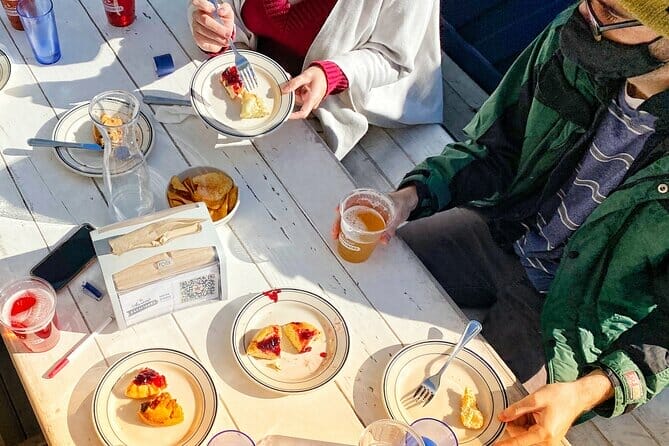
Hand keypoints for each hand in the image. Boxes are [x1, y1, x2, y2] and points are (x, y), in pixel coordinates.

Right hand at [191, 0, 234, 52]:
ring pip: (205, 32)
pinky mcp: (197, 36)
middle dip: (218, 28)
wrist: (221, 32)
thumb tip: (220, 11)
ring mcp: (196, 26)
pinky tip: (221, 42)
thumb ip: (225, 9)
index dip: (203, 5)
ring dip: (218, 37)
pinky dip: (215, 42)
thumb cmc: (222, 20)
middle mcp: (197, 15)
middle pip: (204, 20)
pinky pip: (204, 40)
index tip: (212, 10)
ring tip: (227, 40)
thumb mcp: (227, 13)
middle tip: (227, 33)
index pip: (198, 2)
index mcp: (204, 6)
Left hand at [281, 66, 327, 119]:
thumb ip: (294, 83)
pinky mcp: (307, 100)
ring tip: (297, 81)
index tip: (286, 115)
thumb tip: (284, 90)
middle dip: (291, 92)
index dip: (293, 116)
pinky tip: (300, 84)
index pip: (303, 112)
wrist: (326, 75)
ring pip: (296, 98)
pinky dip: (297, 90)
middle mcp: (311, 102)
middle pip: (296, 102)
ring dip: (294, 90)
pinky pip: (299, 96)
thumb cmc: (319, 75)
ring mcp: (309, 102)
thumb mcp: (306, 76)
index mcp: (313, 99)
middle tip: (291, 81)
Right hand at [330, 186, 417, 243]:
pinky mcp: (369, 219)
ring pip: (350, 217)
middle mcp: (366, 204)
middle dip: (338, 221)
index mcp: (371, 197)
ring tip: (337, 236)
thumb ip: (391, 228)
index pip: (352, 199)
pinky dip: (350, 230)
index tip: (337, 211)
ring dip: (342, 226)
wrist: (408, 202)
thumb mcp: (398, 214)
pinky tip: (347, 237)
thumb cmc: (401, 202)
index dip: (342, 205)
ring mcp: (366, 211)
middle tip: (335, 233)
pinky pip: (356, 223)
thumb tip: (384, 240)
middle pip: (347, 210)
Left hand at [495, 371, 613, 445]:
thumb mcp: (535, 399)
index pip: (518, 441)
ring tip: (533, 409)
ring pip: (524, 435)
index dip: (505, 444)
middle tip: (525, 409)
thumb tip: (502, 417)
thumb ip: (516, 409)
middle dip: (516, 423)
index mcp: (544, 433)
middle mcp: (547, 441)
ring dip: (522, 422)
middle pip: (520, 437)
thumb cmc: (561, 396)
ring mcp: (548, 441)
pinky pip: (530, 434)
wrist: (576, 397)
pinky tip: (534, 413)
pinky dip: (527, 423)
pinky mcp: (547, 438)